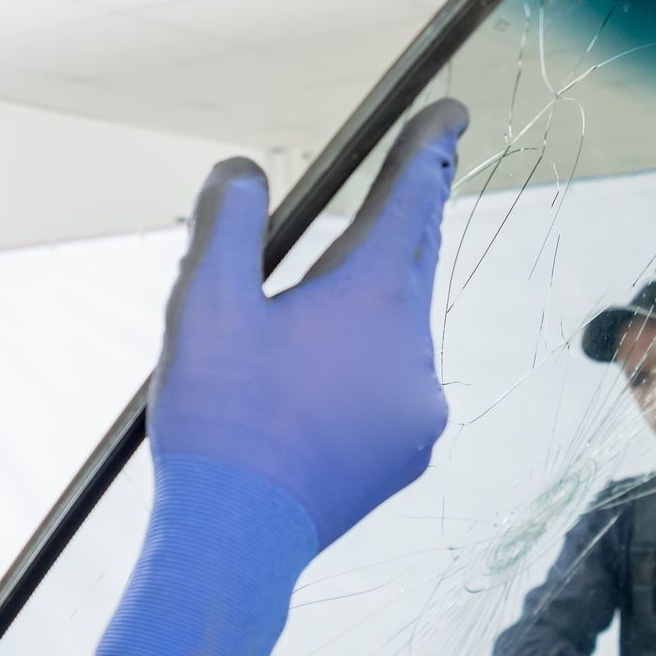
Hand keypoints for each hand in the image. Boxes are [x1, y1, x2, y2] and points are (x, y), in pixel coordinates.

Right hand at [91, 99, 468, 655]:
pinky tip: (319, 383)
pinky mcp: (409, 451)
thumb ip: (226, 223)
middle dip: (404, 219)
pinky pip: (395, 386)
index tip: (451, 112)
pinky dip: (365, 367)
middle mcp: (413, 347)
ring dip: (368, 307)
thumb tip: (243, 172)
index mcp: (369, 299)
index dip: (430, 149)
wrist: (236, 542)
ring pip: (400, 330)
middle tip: (409, 174)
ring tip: (312, 313)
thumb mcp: (204, 304)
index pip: (413, 200)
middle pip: (412, 262)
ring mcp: (419, 406)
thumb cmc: (218, 421)